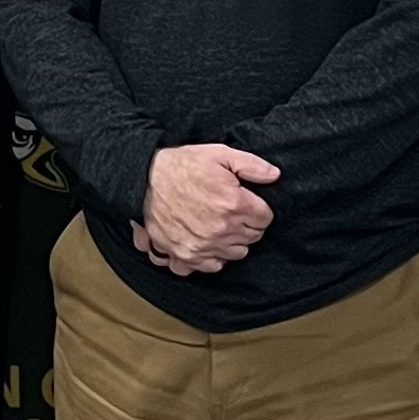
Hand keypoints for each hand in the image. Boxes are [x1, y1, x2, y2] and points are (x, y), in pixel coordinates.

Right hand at [141, 144, 279, 273]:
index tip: (246, 202)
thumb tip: (274, 175)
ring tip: (219, 224)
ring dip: (232, 241)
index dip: (257, 208)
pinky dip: (212, 256)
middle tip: (231, 211)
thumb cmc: (182, 165)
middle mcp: (221, 230)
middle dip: (246, 224)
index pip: (265, 218)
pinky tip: (206, 240)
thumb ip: (252, 165)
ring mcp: (203, 246)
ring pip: (236, 253)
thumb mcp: (219, 153)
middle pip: (253, 237)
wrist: (144, 179)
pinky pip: (211, 266)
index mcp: (234, 204)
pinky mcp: (186, 255)